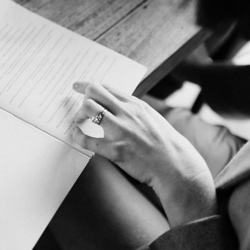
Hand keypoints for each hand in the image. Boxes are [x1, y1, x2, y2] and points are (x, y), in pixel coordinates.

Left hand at [70, 81, 217, 225]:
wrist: (173, 163)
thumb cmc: (163, 142)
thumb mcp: (151, 117)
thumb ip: (133, 110)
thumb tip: (117, 106)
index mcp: (135, 104)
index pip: (107, 87)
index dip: (89, 86)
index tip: (78, 86)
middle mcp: (127, 113)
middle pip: (95, 93)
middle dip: (82, 98)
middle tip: (78, 109)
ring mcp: (120, 131)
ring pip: (89, 110)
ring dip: (79, 116)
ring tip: (78, 124)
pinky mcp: (116, 150)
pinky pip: (88, 141)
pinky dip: (77, 137)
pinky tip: (76, 137)